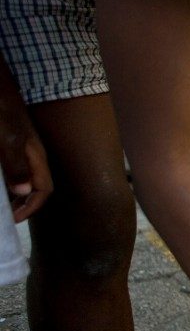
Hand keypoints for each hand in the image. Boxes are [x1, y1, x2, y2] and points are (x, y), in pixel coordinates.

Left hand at [0, 86, 51, 221]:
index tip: (11, 220)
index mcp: (35, 157)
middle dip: (20, 204)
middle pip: (33, 187)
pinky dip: (3, 180)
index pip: (43, 190)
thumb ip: (16, 164)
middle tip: (3, 215)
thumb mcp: (6, 138)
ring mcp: (18, 148)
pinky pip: (9, 167)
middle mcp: (30, 155)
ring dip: (10, 193)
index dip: (29, 207)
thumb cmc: (0, 110)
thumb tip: (25, 191)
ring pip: (20, 178)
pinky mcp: (6, 143)